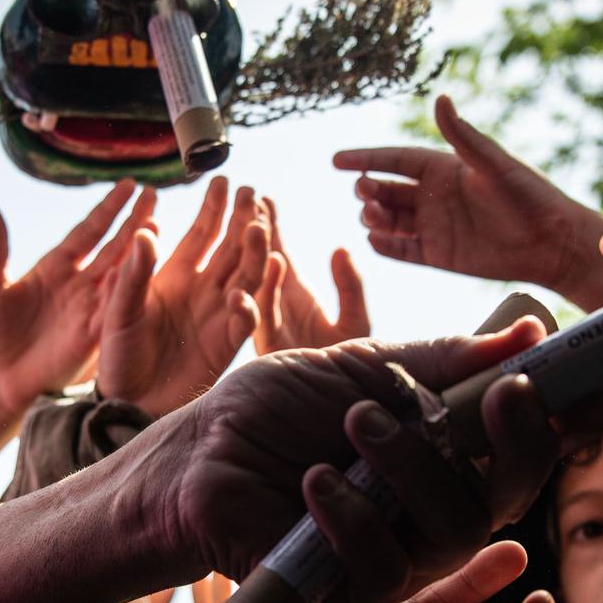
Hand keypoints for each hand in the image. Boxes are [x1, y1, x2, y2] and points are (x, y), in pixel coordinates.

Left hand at [0, 180, 157, 412]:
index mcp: (55, 268)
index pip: (88, 230)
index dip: (108, 208)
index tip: (128, 185)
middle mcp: (78, 284)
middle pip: (113, 244)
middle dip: (134, 219)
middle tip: (154, 192)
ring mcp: (89, 307)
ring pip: (122, 271)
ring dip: (140, 248)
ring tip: (157, 221)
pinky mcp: (92, 332)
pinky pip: (116, 306)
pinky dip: (130, 287)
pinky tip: (145, 266)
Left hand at [97, 177, 268, 417]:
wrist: (129, 403)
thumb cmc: (118, 355)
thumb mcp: (119, 309)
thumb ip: (133, 273)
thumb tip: (145, 230)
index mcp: (174, 276)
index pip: (201, 233)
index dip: (213, 208)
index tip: (223, 180)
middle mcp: (201, 290)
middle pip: (229, 248)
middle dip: (241, 220)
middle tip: (251, 192)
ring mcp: (217, 314)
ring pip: (244, 276)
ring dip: (253, 253)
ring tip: (257, 228)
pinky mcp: (226, 343)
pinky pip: (244, 318)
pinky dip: (249, 302)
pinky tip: (247, 289)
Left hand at [135, 320, 602, 602]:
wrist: (190, 459)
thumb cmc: (267, 412)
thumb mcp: (359, 367)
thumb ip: (442, 363)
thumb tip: (529, 335)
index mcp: (443, 453)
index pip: (524, 448)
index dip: (566, 425)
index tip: (596, 391)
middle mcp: (432, 508)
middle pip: (510, 494)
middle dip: (515, 442)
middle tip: (498, 392)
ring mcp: (396, 556)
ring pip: (454, 530)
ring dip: (412, 467)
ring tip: (355, 422)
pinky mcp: (348, 596)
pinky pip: (383, 572)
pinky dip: (352, 519)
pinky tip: (314, 483)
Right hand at [251, 197, 369, 353]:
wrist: (341, 407)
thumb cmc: (349, 364)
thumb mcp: (356, 319)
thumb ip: (351, 285)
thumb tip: (340, 248)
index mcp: (292, 293)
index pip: (275, 250)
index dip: (270, 225)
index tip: (262, 196)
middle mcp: (274, 306)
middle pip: (258, 261)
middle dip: (251, 230)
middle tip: (245, 195)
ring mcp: (267, 325)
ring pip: (257, 283)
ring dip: (256, 254)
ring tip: (258, 223)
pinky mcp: (267, 347)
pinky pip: (262, 316)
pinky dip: (264, 294)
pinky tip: (271, 268)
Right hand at [335, 95, 602, 309]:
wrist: (552, 242)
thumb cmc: (528, 196)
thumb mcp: (493, 164)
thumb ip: (463, 136)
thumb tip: (440, 97)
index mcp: (444, 167)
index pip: (394, 159)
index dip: (365, 158)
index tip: (336, 160)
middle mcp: (434, 196)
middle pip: (388, 190)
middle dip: (368, 189)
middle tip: (362, 191)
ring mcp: (435, 226)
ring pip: (390, 220)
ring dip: (374, 216)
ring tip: (370, 215)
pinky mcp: (439, 255)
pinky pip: (402, 250)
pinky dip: (386, 246)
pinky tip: (375, 241)